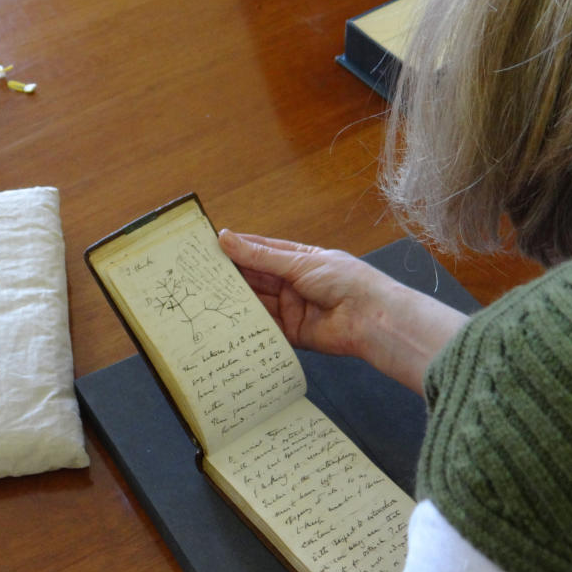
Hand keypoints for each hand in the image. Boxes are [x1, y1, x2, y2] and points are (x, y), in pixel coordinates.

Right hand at [218, 230, 467, 394]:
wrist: (371, 318)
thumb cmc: (344, 280)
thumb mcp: (299, 262)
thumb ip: (261, 256)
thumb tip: (226, 238)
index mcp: (300, 260)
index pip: (262, 251)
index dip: (237, 248)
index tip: (210, 246)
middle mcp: (294, 283)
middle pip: (257, 278)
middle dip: (232, 276)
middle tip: (200, 274)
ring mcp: (292, 308)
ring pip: (258, 302)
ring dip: (237, 299)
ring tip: (206, 295)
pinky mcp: (292, 333)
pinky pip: (265, 328)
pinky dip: (248, 323)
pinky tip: (227, 319)